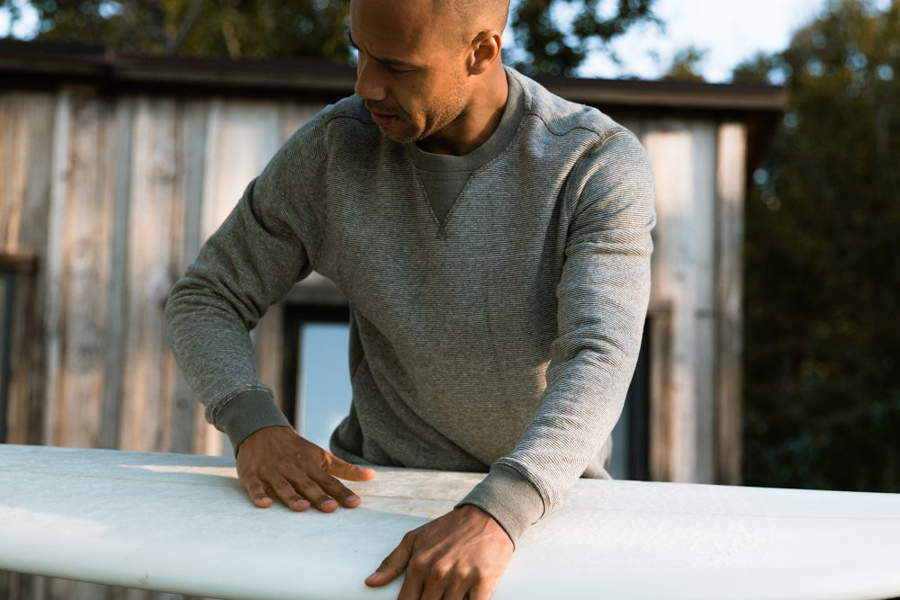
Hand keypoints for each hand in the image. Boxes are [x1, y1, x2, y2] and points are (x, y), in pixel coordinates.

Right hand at [235, 425, 375, 511]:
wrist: (262, 429)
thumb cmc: (296, 449)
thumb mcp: (321, 456)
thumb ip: (345, 469)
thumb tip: (372, 475)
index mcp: (310, 466)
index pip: (329, 481)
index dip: (342, 492)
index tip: (355, 503)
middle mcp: (293, 469)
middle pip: (308, 485)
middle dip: (320, 497)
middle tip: (331, 508)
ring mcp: (272, 472)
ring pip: (283, 486)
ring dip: (292, 497)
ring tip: (303, 507)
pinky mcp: (252, 474)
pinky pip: (255, 486)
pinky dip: (259, 495)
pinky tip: (265, 504)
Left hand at [365, 504, 513, 599]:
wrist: (487, 515)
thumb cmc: (449, 529)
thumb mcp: (416, 539)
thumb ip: (392, 562)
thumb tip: (370, 583)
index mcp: (419, 564)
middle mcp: (438, 573)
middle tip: (434, 596)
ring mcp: (461, 578)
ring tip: (447, 595)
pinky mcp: (484, 582)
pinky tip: (464, 598)